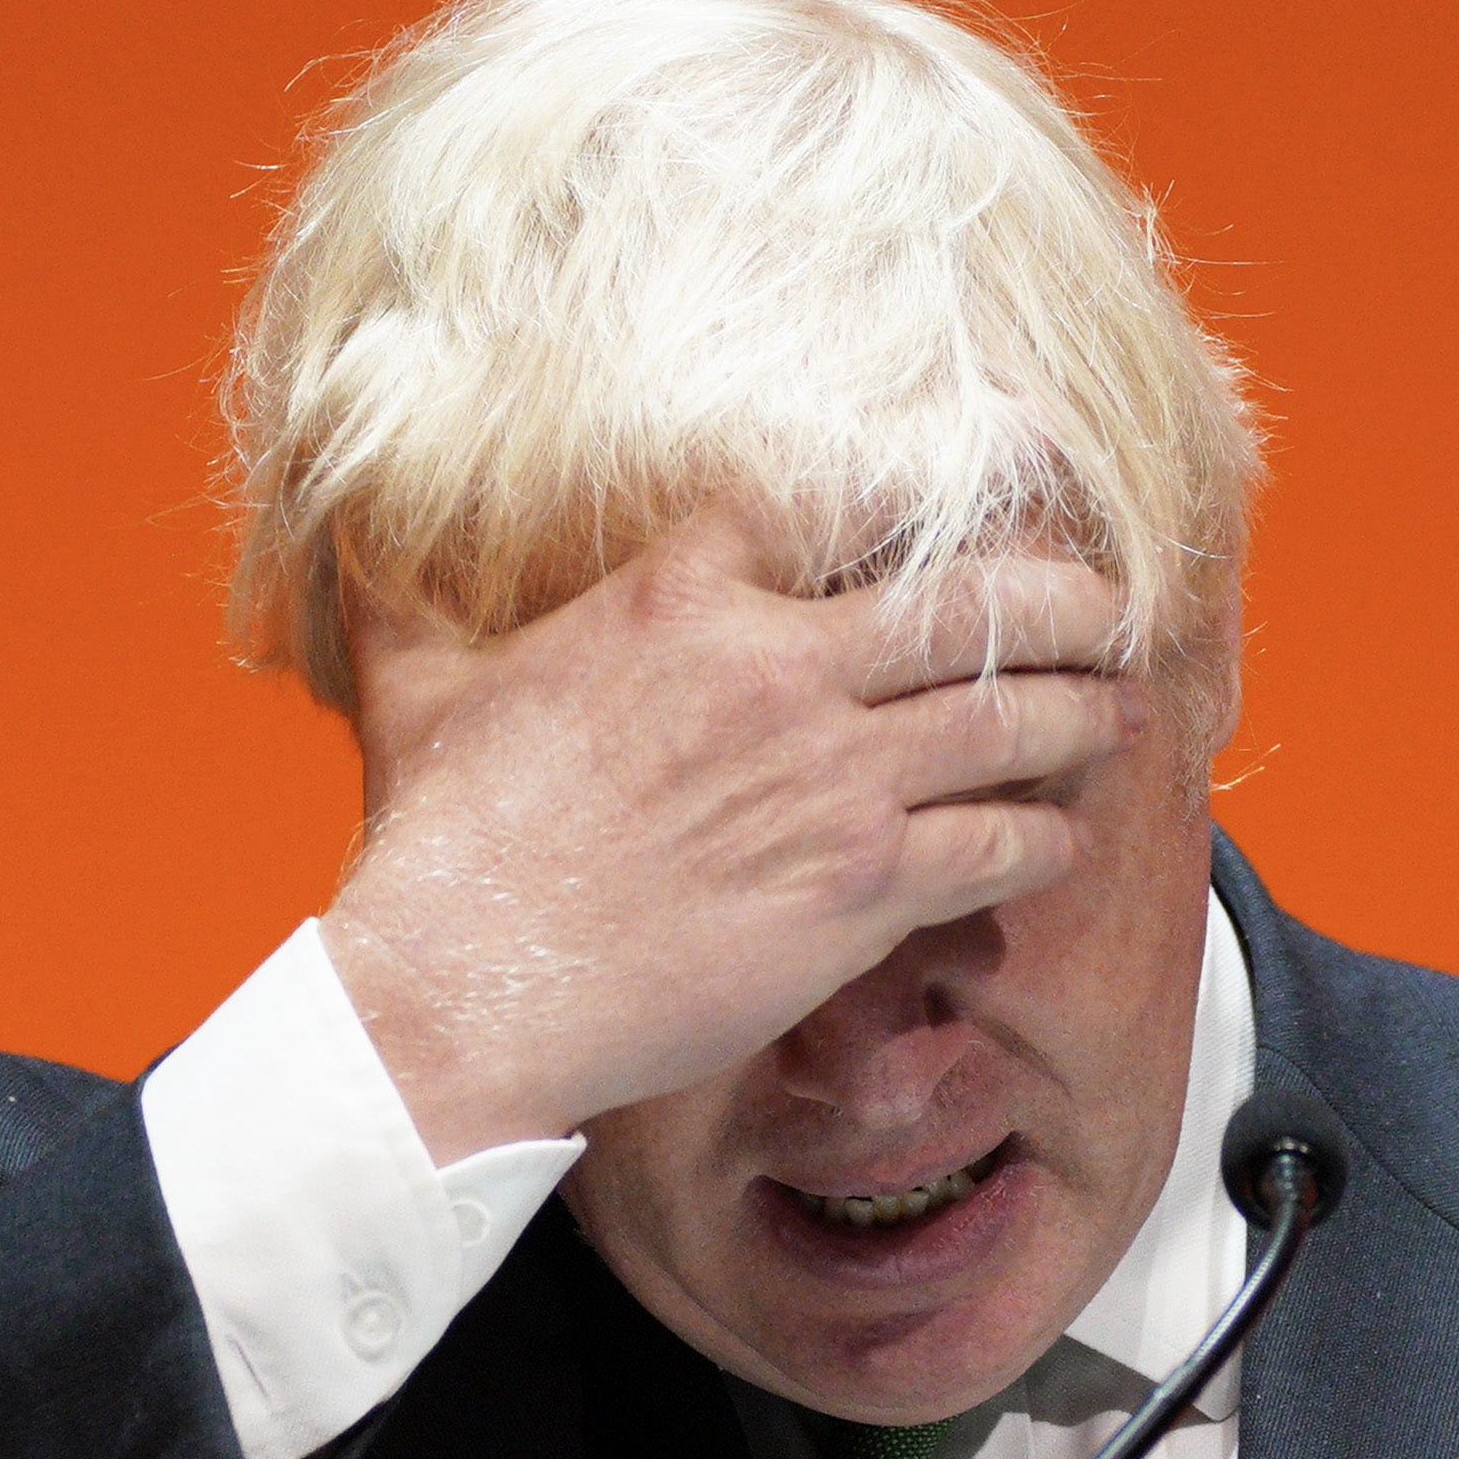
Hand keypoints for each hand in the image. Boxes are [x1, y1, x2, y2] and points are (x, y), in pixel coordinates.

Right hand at [316, 508, 1139, 1158]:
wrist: (464, 991)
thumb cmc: (439, 848)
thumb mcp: (417, 689)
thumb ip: (402, 597)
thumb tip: (338, 534)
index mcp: (680, 598)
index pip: (836, 493)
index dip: (933, 475)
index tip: (992, 467)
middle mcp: (777, 670)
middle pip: (973, 597)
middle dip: (1064, 595)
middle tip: (1109, 603)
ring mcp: (832, 782)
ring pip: (1014, 717)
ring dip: (1085, 712)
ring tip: (1121, 709)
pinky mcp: (861, 890)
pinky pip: (1001, 844)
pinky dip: (1047, 837)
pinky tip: (1063, 837)